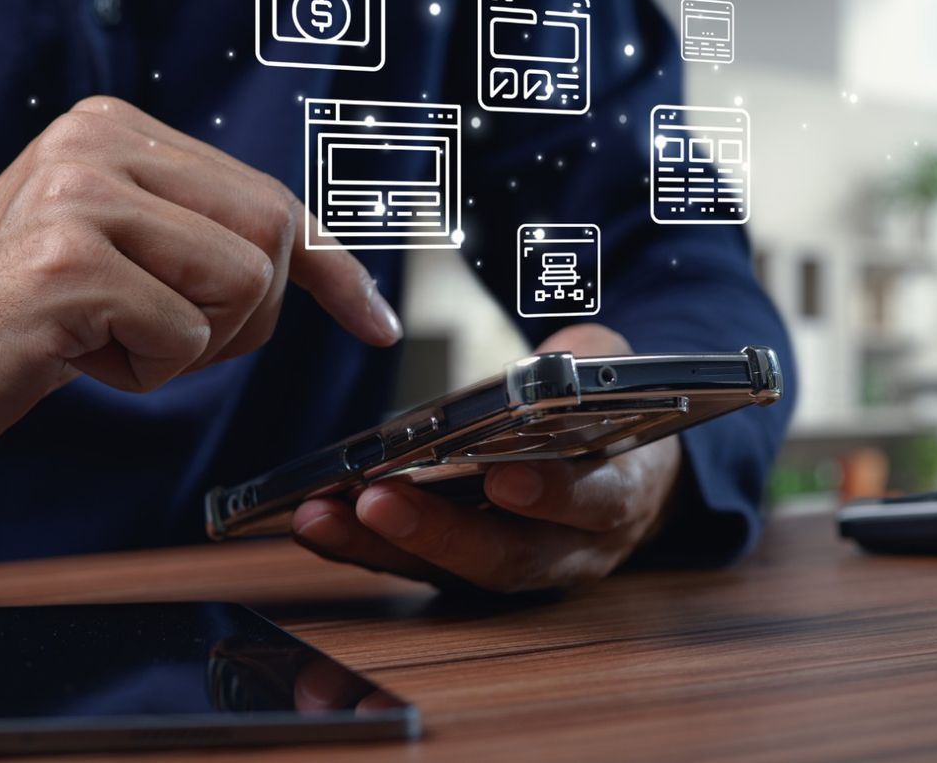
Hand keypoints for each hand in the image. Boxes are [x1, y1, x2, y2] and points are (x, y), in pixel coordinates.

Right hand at [0, 96, 400, 501]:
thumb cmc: (13, 323)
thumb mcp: (116, 255)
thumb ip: (198, 236)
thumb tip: (322, 262)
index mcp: (118, 130)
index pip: (271, 198)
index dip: (334, 268)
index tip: (377, 323)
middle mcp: (100, 142)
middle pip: (272, 241)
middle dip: (247, 321)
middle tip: (162, 342)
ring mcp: (82, 196)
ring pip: (244, 289)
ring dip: (192, 349)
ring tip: (108, 341)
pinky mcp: (67, 262)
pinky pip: (186, 338)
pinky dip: (146, 372)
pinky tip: (73, 358)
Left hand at [291, 324, 682, 592]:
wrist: (623, 479)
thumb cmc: (607, 420)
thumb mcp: (614, 375)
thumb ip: (588, 363)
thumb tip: (543, 366)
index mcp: (620, 493)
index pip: (596, 501)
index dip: (553, 493)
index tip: (505, 476)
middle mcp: (571, 548)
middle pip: (507, 557)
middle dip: (439, 533)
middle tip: (378, 501)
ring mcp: (517, 567)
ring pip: (451, 573)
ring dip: (382, 546)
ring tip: (321, 515)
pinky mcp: (469, 571)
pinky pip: (415, 567)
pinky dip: (362, 546)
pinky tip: (313, 519)